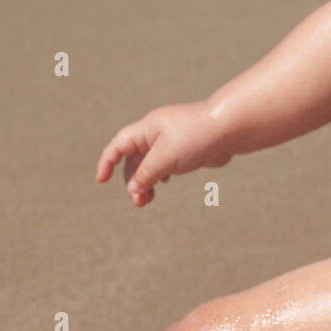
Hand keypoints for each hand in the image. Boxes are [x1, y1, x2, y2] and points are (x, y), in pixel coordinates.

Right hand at [94, 101, 231, 206]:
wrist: (229, 129)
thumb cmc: (196, 138)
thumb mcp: (165, 158)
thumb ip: (146, 175)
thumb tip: (133, 190)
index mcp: (147, 129)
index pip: (119, 145)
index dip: (107, 162)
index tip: (101, 181)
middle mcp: (156, 133)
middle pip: (133, 159)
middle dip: (132, 181)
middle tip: (139, 201)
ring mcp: (170, 141)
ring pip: (149, 164)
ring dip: (145, 182)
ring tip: (147, 201)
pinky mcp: (184, 149)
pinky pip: (164, 164)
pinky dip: (158, 177)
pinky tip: (161, 184)